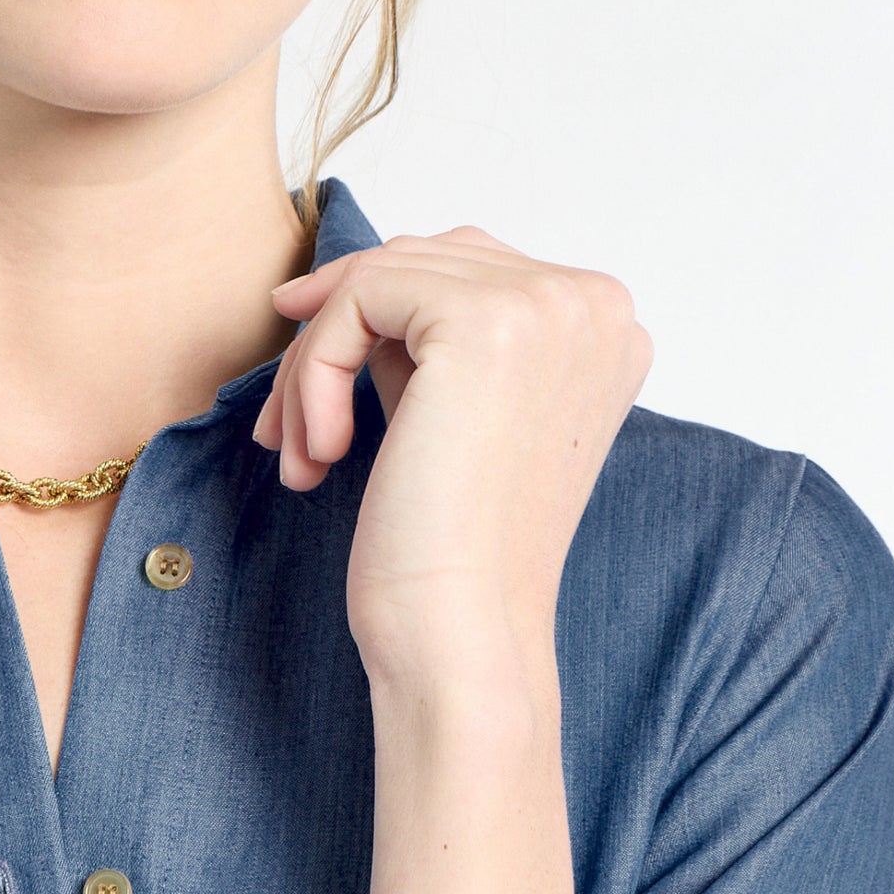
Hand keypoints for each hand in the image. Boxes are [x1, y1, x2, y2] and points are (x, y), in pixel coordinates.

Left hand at [254, 226, 651, 697]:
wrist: (461, 632)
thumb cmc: (452, 548)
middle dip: (334, 339)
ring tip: (299, 451)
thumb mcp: (450, 411)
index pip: (463, 268)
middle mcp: (595, 304)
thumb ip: (422, 335)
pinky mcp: (485, 323)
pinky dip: (313, 375)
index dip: (373, 317)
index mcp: (606, 325)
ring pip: (378, 279)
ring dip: (313, 367)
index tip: (312, 389)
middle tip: (287, 430)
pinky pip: (356, 300)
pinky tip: (317, 455)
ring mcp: (550, 307)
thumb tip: (334, 282)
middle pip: (419, 262)